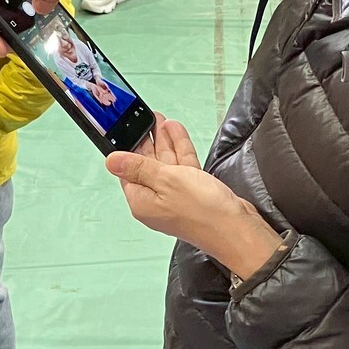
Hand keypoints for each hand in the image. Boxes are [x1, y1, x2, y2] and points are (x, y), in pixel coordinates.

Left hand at [106, 116, 282, 277]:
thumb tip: (111, 161)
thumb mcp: (166, 180)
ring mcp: (175, 196)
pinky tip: (176, 133)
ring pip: (166, 163)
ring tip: (161, 120)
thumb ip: (139, 167)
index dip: (128, 147)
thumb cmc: (203, 213)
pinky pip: (182, 167)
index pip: (127, 170)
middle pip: (146, 164)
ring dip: (164, 141)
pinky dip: (179, 149)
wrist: (236, 229)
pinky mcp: (193, 192)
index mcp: (142, 201)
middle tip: (146, 119)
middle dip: (147, 140)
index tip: (128, 129)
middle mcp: (156, 200)